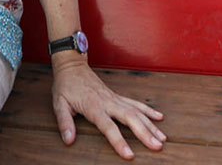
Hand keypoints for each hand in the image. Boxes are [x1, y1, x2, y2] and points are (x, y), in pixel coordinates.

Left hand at [52, 59, 166, 158]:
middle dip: (145, 134)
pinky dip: (149, 110)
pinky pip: (136, 103)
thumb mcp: (59, 104)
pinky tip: (159, 118)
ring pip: (137, 112)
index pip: (109, 127)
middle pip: (130, 119)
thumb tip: (68, 140)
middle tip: (157, 147)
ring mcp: (115, 98)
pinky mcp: (117, 96)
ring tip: (163, 138)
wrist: (72, 65)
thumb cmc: (65, 85)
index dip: (119, 142)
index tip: (130, 155)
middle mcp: (108, 102)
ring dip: (151, 125)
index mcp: (94, 107)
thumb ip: (64, 123)